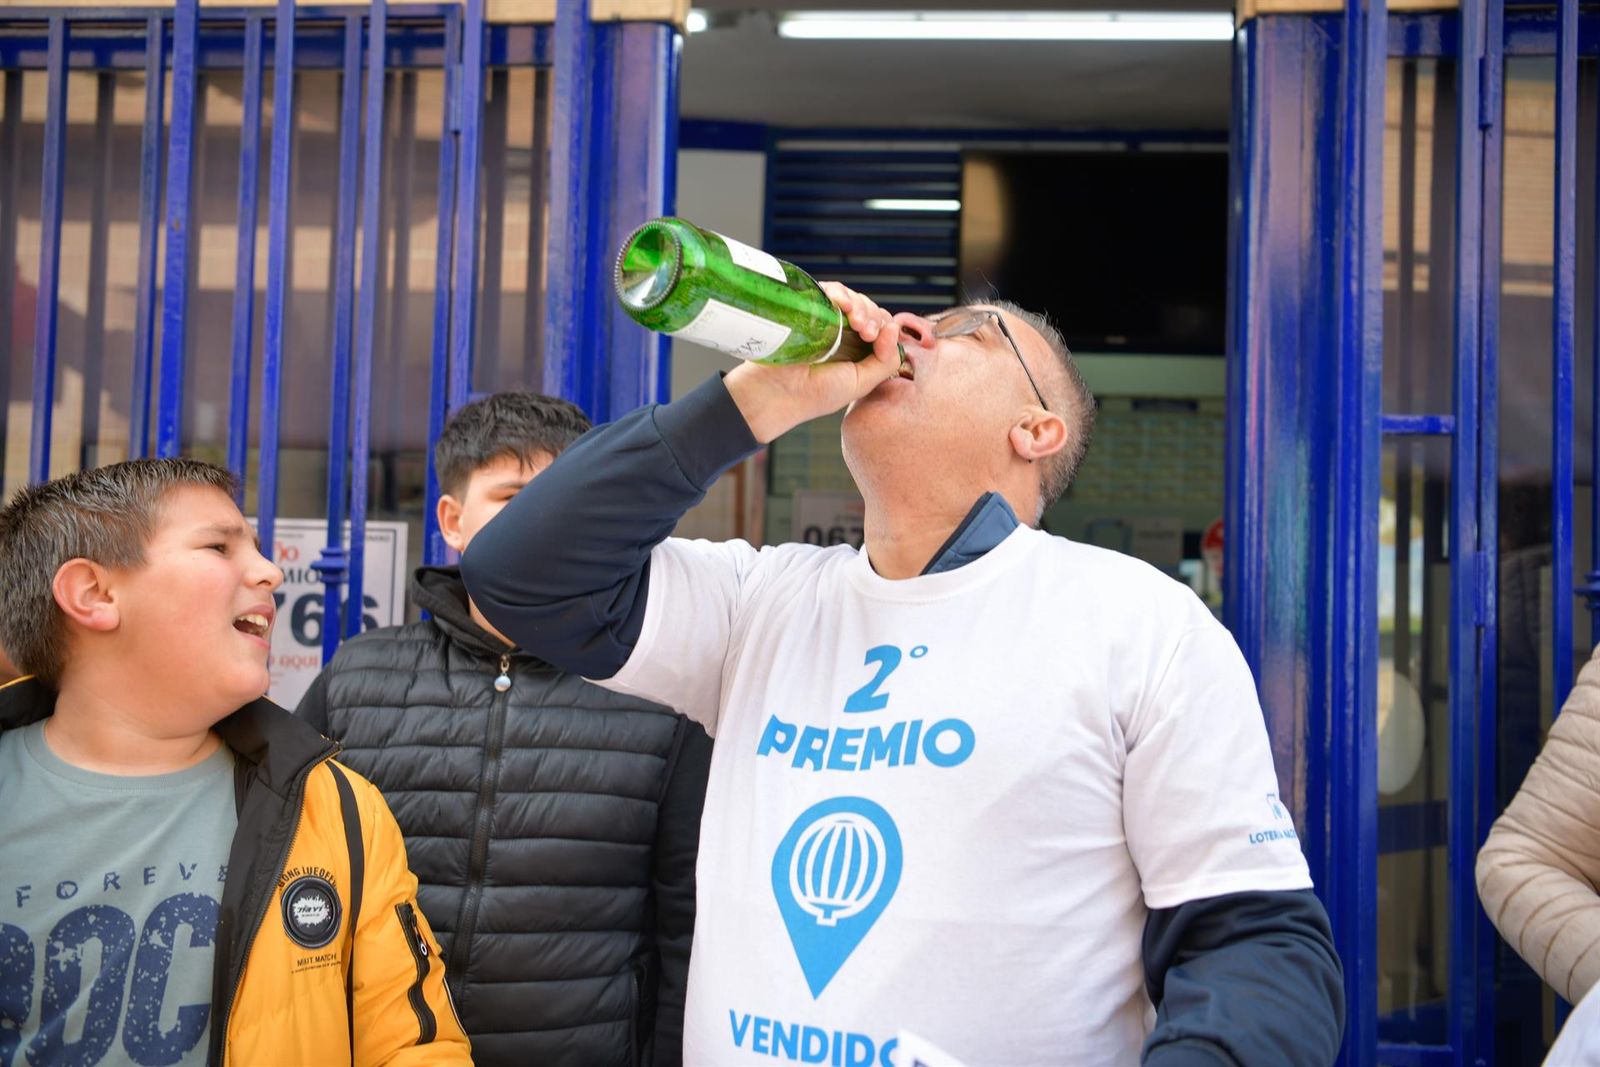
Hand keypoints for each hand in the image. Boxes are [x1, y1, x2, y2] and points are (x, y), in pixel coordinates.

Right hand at [724, 282, 903, 443]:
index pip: (880, 327)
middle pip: (869, 310)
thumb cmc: (817, 393)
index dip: (884, 328)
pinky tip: (842, 304)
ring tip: (855, 321)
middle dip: (872, 316)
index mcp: (857, 350)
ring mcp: (825, 318)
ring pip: (853, 298)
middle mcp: (842, 332)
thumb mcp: (861, 382)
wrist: (777, 391)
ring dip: (860, 305)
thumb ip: (886, 361)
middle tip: (866, 332)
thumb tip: (895, 327)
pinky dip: (841, 293)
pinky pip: (831, 291)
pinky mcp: (809, 307)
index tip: (875, 338)